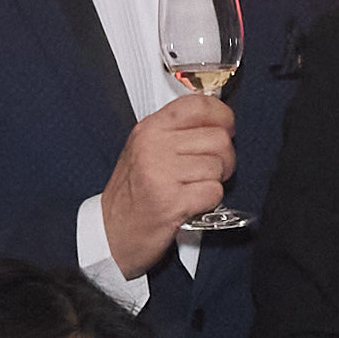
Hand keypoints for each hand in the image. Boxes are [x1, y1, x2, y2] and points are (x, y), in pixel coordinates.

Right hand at [100, 94, 237, 270]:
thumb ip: (176, 132)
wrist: (112, 232)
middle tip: (211, 169)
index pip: (198, 105)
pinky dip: (210, 200)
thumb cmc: (132, 194)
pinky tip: (192, 203)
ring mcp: (161, 173)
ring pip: (219, 166)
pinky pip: (214, 192)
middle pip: (218, 138)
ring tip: (196, 187)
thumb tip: (217, 121)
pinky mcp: (171, 201)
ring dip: (215, 181)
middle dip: (225, 157)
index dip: (222, 115)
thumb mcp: (145, 150)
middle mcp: (154, 146)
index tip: (226, 126)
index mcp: (150, 129)